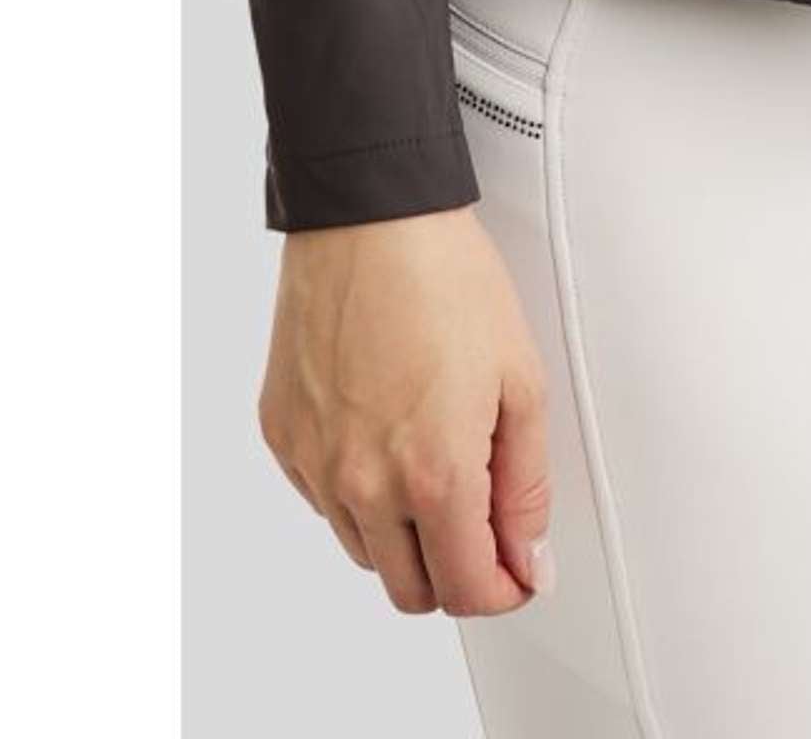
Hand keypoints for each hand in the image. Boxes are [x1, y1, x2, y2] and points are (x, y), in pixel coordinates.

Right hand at [259, 208, 553, 614]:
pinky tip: (384, 429)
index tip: (516, 572)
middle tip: (482, 518)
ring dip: (403, 532)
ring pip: (364, 549)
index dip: (503, 590)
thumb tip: (528, 554)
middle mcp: (364, 485)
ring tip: (432, 453)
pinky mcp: (281, 437)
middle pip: (410, 589)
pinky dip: (357, 488)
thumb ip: (526, 485)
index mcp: (433, 475)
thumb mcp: (521, 380)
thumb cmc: (445, 278)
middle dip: (454, 569)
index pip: (465, 592)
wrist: (370, 218)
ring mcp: (316, 465)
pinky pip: (324, 498)